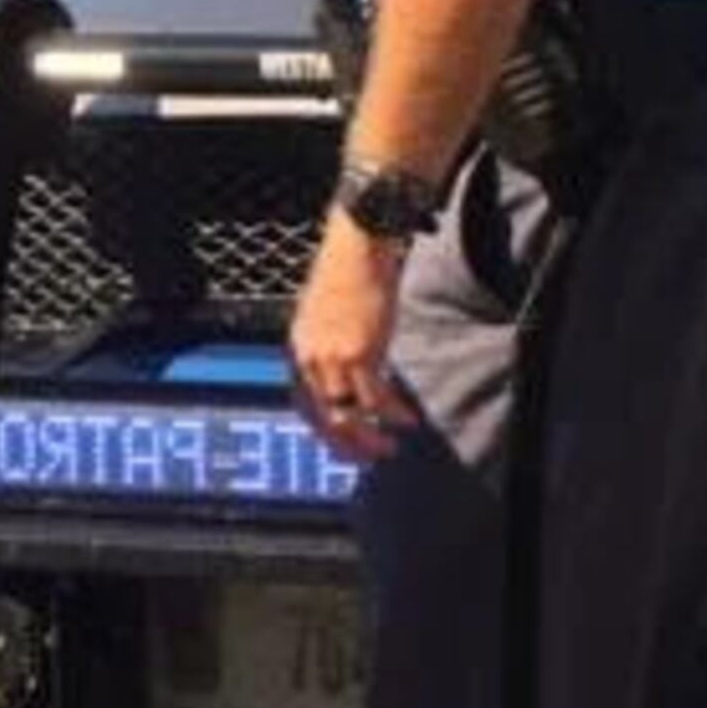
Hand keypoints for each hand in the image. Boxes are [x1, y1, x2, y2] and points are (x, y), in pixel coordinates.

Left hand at [287, 209, 412, 463]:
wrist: (356, 251)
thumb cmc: (346, 278)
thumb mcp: (323, 318)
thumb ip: (327, 347)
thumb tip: (344, 374)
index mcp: (297, 349)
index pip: (302, 404)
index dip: (323, 430)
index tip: (344, 444)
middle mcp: (308, 358)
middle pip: (322, 417)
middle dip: (346, 443)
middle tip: (370, 456)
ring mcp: (331, 358)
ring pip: (348, 415)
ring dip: (372, 435)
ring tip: (392, 443)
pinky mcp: (358, 353)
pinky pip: (375, 399)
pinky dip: (393, 415)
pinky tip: (409, 419)